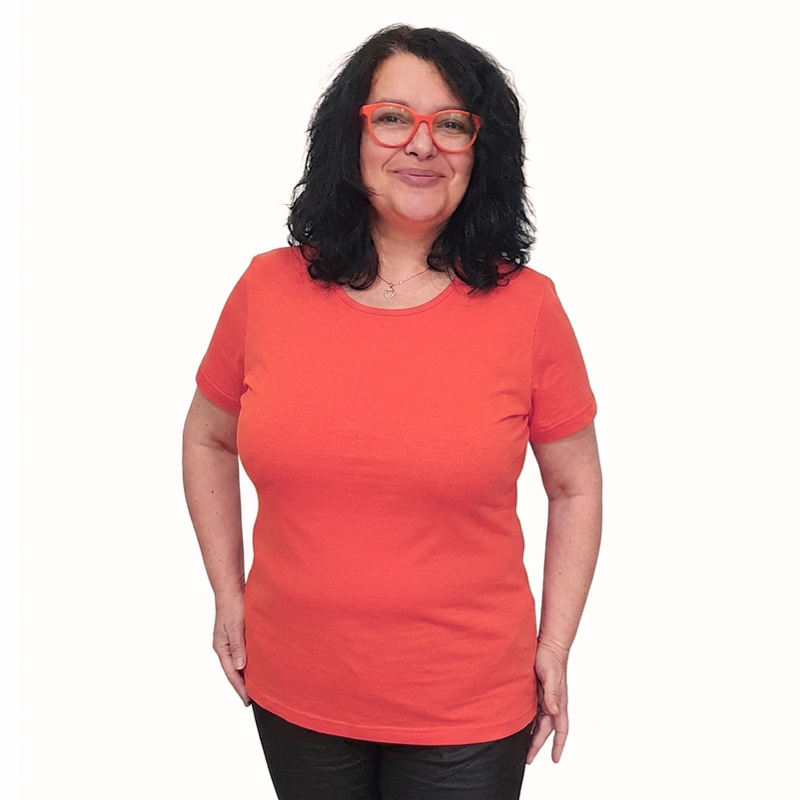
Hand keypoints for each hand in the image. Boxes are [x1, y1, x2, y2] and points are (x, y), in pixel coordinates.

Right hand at [213, 592, 249, 705]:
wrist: (232, 588)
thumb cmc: (233, 605)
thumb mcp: (236, 627)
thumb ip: (238, 646)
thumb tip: (240, 666)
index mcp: (221, 647)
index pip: (231, 673)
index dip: (240, 688)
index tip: (247, 701)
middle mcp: (224, 646)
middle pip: (233, 670)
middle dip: (242, 684)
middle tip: (253, 699)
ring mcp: (230, 640)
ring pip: (238, 662)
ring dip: (246, 673)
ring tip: (257, 686)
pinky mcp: (237, 634)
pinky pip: (242, 653)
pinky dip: (249, 661)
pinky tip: (257, 664)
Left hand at [527, 640, 568, 763]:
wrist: (548, 645)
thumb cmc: (551, 659)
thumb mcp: (551, 676)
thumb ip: (552, 694)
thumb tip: (554, 711)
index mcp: (559, 702)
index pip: (560, 729)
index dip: (558, 745)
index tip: (555, 759)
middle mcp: (553, 703)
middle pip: (546, 730)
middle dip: (538, 745)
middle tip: (528, 758)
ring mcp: (545, 698)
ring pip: (539, 722)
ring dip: (533, 735)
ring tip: (523, 747)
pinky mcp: (537, 692)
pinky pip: (534, 711)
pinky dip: (529, 721)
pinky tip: (521, 726)